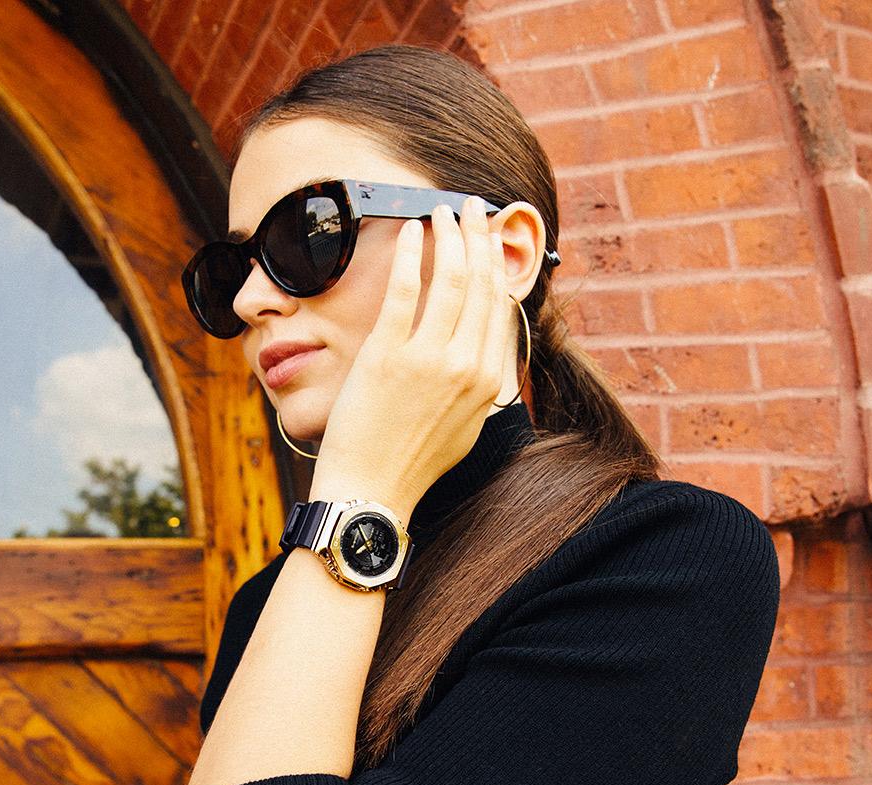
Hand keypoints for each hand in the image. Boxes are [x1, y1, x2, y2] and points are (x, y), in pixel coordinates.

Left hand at [309, 195, 512, 522]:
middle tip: (473, 207)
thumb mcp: (464, 426)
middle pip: (481, 284)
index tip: (491, 240)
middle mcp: (466, 366)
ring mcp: (428, 359)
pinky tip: (410, 230)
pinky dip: (409, 253)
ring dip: (450, 235)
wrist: (371, 490)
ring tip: (444, 210)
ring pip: (449, 279)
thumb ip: (479, 384)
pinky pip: (403, 289)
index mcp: (487, 381)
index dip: (497, 265)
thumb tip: (485, 350)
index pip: (499, 307)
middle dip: (480, 236)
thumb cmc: (413, 462)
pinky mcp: (387, 354)